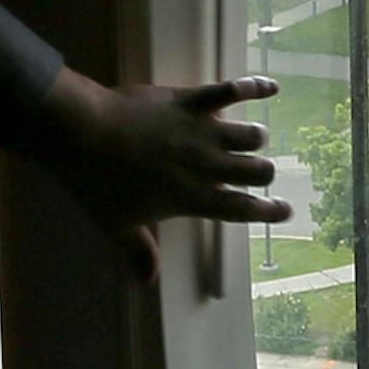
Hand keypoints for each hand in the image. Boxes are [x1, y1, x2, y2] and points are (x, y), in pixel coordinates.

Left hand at [20, 71, 291, 282]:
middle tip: (260, 173)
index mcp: (192, 198)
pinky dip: (254, 87)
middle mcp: (206, 166)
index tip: (287, 211)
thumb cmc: (96, 184)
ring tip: (253, 139)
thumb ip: (138, 252)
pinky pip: (230, 90)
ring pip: (251, 135)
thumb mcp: (117, 225)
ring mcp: (200, 131)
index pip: (243, 209)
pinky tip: (270, 86)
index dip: (269, 212)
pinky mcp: (190, 102)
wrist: (81, 134)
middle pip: (257, 171)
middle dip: (264, 174)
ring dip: (255, 138)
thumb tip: (146, 282)